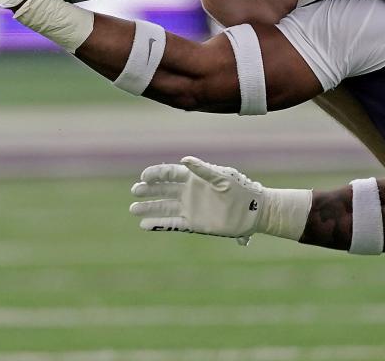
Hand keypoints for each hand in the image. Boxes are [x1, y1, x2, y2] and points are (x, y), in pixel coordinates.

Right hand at [130, 156, 265, 244]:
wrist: (251, 211)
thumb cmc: (239, 189)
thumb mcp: (221, 177)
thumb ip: (203, 170)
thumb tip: (185, 160)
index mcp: (194, 177)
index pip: (170, 173)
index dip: (156, 174)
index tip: (143, 177)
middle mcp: (189, 192)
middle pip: (163, 190)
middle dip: (148, 190)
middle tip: (135, 192)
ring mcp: (190, 208)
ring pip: (164, 207)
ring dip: (149, 208)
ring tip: (133, 209)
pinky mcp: (193, 224)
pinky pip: (172, 224)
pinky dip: (159, 224)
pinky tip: (144, 225)